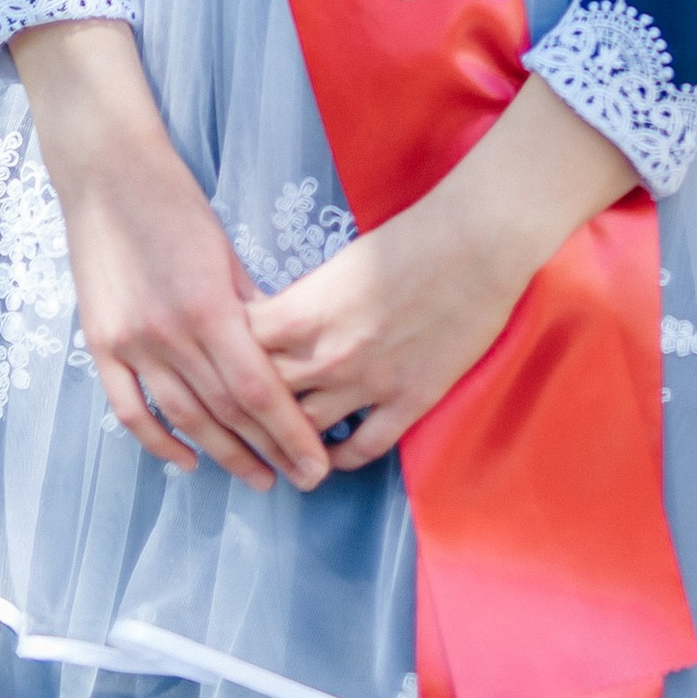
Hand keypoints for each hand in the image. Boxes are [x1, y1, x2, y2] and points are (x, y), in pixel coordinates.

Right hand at [11, 21, 333, 492]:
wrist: (108, 176)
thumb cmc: (178, 205)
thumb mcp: (227, 253)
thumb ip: (253, 309)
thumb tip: (283, 356)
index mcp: (209, 308)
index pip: (259, 390)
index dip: (289, 433)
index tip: (316, 463)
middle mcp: (168, 334)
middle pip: (227, 412)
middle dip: (269, 452)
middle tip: (302, 481)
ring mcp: (130, 344)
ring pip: (184, 418)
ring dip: (224, 455)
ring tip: (258, 480)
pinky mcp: (100, 345)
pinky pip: (130, 409)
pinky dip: (158, 443)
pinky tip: (186, 462)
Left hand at [249, 80, 639, 474]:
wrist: (478, 241)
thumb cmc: (410, 238)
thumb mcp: (339, 265)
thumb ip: (304, 303)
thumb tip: (277, 329)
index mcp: (303, 312)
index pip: (236, 354)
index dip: (220, 363)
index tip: (218, 370)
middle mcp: (326, 354)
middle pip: (262, 400)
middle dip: (244, 412)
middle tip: (236, 422)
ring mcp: (368, 383)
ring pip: (304, 434)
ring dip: (286, 443)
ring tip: (278, 449)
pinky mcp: (409, 401)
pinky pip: (361, 450)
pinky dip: (338, 459)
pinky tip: (330, 456)